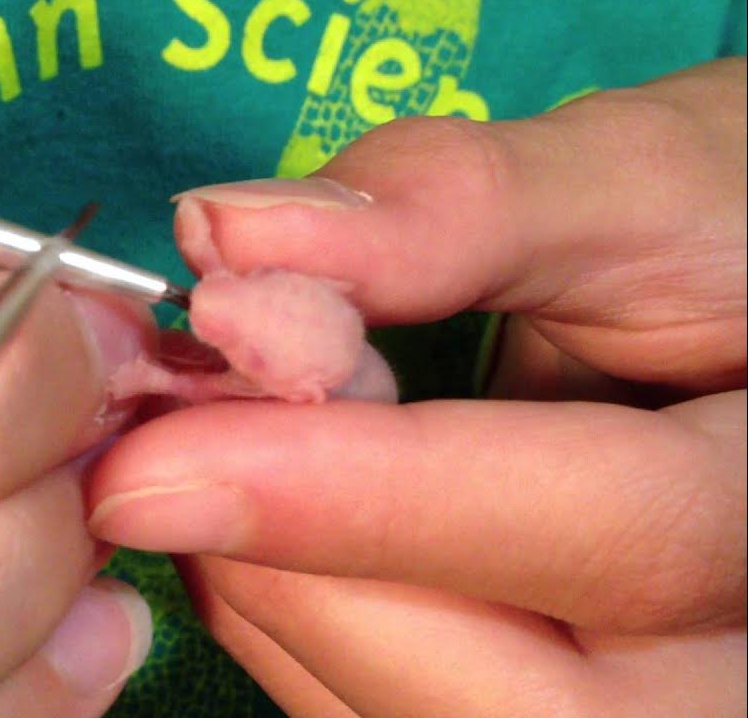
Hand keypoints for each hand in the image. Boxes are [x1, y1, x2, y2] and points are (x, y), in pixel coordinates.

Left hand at [88, 58, 745, 716]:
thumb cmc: (725, 241)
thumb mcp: (639, 185)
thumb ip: (457, 205)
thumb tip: (228, 235)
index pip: (616, 541)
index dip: (365, 501)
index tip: (158, 460)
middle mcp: (732, 670)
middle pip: (495, 698)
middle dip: (293, 566)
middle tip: (182, 430)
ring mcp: (636, 711)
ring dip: (269, 584)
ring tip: (247, 439)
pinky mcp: (533, 712)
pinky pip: (370, 708)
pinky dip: (288, 610)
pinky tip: (284, 504)